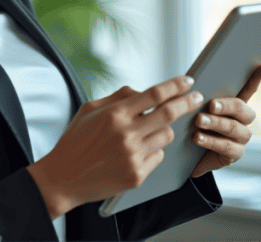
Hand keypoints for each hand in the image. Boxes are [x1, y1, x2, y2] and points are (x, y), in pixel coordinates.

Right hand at [27, 75, 202, 218]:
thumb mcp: (89, 110)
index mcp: (114, 115)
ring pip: (167, 136)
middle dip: (187, 102)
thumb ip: (118, 97)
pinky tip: (136, 151)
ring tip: (148, 131)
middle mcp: (126, 134)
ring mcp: (133, 156)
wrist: (64, 178)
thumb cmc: (75, 141)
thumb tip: (143, 91)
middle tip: (197, 97)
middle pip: (169, 113)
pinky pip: (158, 156)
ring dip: (164, 129)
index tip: (187, 81)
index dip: (175, 86)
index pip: (154, 94)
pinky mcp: (137, 175)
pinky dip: (153, 150)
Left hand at [190, 63, 260, 177]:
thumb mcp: (193, 110)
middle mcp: (242, 121)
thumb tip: (192, 81)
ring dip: (216, 123)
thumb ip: (198, 98)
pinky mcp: (235, 155)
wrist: (185, 157)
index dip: (256, 78)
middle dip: (227, 105)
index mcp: (234, 106)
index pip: (248, 89)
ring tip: (198, 121)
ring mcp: (240, 138)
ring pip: (233, 128)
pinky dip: (211, 141)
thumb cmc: (190, 128)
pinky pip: (227, 147)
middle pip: (242, 109)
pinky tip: (197, 137)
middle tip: (210, 105)